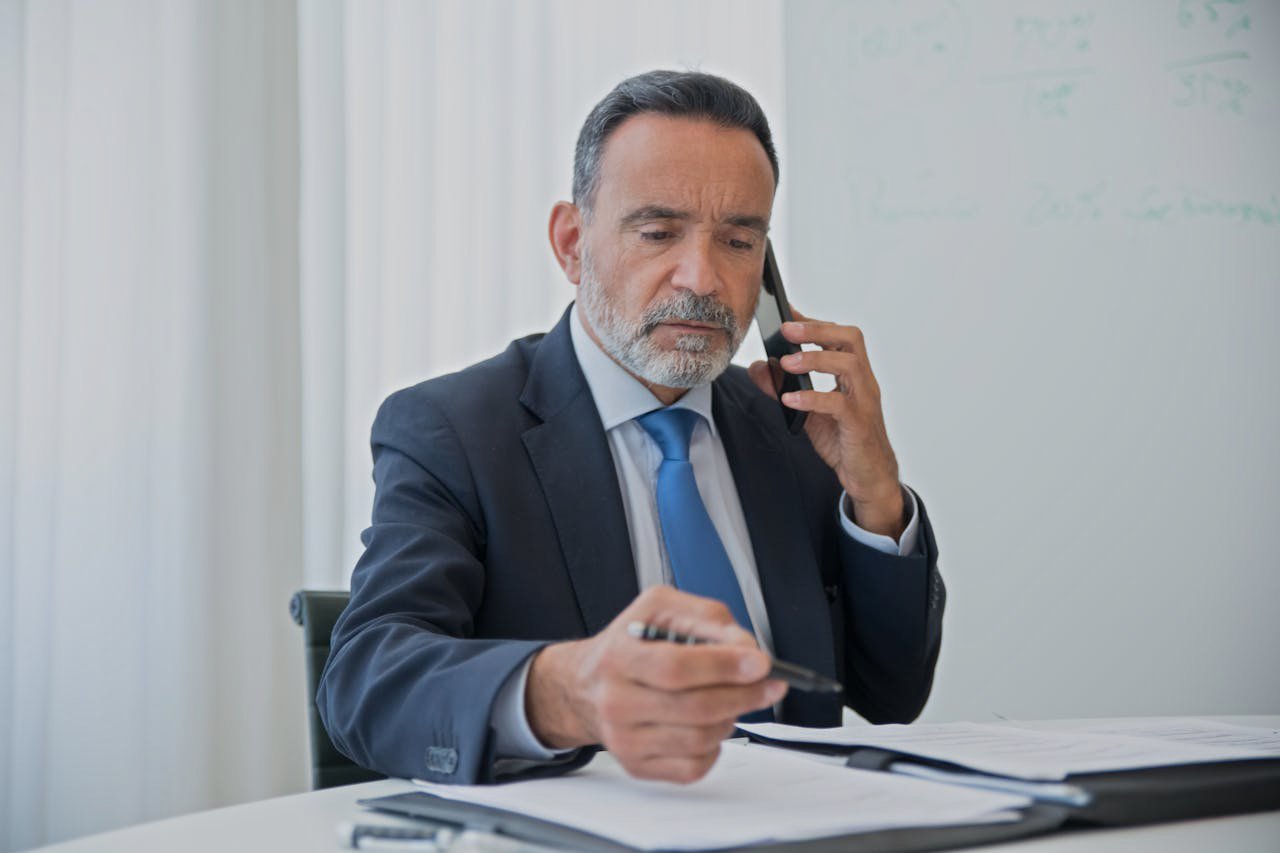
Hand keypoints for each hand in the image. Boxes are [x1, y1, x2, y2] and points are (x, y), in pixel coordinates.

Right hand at [526, 586, 786, 783]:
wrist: (587, 684)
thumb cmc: (629, 643)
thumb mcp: (661, 607)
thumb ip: (708, 618)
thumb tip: (746, 650)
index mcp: (619, 655)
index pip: (675, 667)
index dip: (723, 666)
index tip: (760, 663)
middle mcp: (616, 701)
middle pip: (694, 708)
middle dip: (744, 694)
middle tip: (769, 683)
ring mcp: (624, 739)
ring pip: (699, 739)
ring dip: (730, 718)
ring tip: (732, 699)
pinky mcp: (636, 765)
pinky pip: (693, 766)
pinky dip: (714, 746)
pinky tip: (709, 723)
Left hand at [748, 309, 905, 538]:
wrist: (867, 477)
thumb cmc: (843, 440)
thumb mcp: (807, 411)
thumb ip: (783, 388)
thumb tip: (757, 367)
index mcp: (853, 374)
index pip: (840, 335)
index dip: (814, 322)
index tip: (787, 312)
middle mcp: (863, 382)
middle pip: (851, 339)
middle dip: (817, 330)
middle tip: (786, 330)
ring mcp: (864, 402)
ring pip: (849, 365)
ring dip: (815, 359)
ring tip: (786, 363)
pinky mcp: (859, 425)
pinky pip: (838, 404)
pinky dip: (812, 398)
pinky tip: (789, 400)